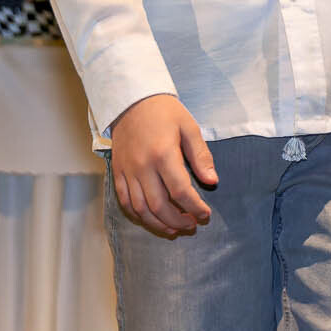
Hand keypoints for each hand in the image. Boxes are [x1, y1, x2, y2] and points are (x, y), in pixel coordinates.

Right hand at [109, 93, 218, 236]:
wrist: (132, 100)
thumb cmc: (164, 112)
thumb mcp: (189, 127)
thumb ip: (201, 156)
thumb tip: (212, 181)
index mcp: (163, 154)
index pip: (181, 191)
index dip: (195, 207)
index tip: (205, 214)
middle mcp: (143, 166)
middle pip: (160, 206)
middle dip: (178, 221)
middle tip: (192, 225)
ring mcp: (128, 171)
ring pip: (141, 209)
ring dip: (158, 224)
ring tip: (175, 229)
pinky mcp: (118, 172)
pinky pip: (124, 202)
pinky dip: (138, 215)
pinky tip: (151, 219)